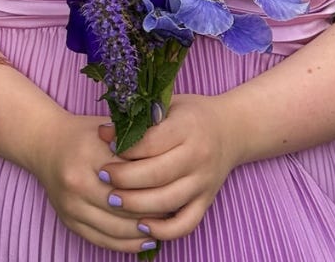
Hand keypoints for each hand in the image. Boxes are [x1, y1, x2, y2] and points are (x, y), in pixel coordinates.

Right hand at [27, 111, 161, 253]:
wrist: (45, 145)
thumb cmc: (84, 134)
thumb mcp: (109, 129)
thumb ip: (135, 142)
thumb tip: (169, 160)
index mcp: (89, 155)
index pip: (131, 177)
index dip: (156, 183)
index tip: (175, 185)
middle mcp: (76, 183)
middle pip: (125, 206)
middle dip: (153, 210)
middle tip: (175, 208)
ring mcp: (71, 206)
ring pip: (116, 228)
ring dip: (142, 231)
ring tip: (164, 225)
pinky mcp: (69, 222)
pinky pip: (103, 240)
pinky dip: (126, 243)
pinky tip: (145, 238)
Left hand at [95, 94, 241, 242]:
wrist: (232, 129)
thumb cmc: (192, 115)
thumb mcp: (169, 105)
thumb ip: (140, 119)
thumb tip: (103, 132)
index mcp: (188, 128)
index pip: (151, 143)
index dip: (125, 148)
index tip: (106, 147)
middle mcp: (199, 157)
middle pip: (156, 174)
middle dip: (124, 178)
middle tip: (102, 176)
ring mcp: (204, 182)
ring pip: (167, 201)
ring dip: (136, 205)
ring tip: (112, 199)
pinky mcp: (207, 201)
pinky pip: (186, 223)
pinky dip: (164, 231)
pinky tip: (142, 225)